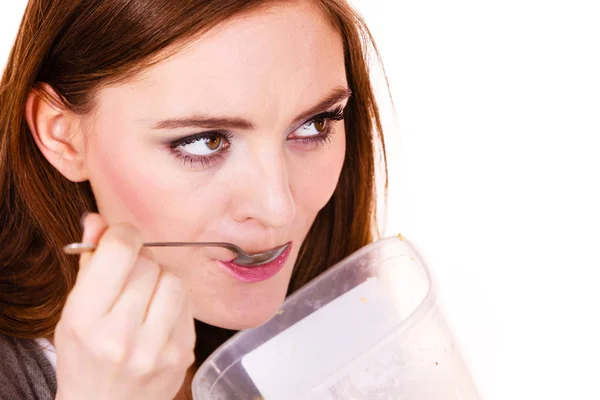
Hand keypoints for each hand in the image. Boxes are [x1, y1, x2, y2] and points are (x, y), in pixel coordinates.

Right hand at [54, 213, 194, 399]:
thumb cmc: (85, 358)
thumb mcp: (74, 312)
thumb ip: (90, 264)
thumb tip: (99, 220)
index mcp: (86, 319)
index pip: (120, 250)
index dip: (123, 235)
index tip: (122, 240)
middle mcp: (122, 335)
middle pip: (149, 264)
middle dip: (139, 263)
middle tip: (129, 278)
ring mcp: (157, 348)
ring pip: (174, 280)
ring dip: (161, 281)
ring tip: (145, 299)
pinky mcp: (183, 353)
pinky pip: (187, 304)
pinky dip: (174, 302)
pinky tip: (158, 317)